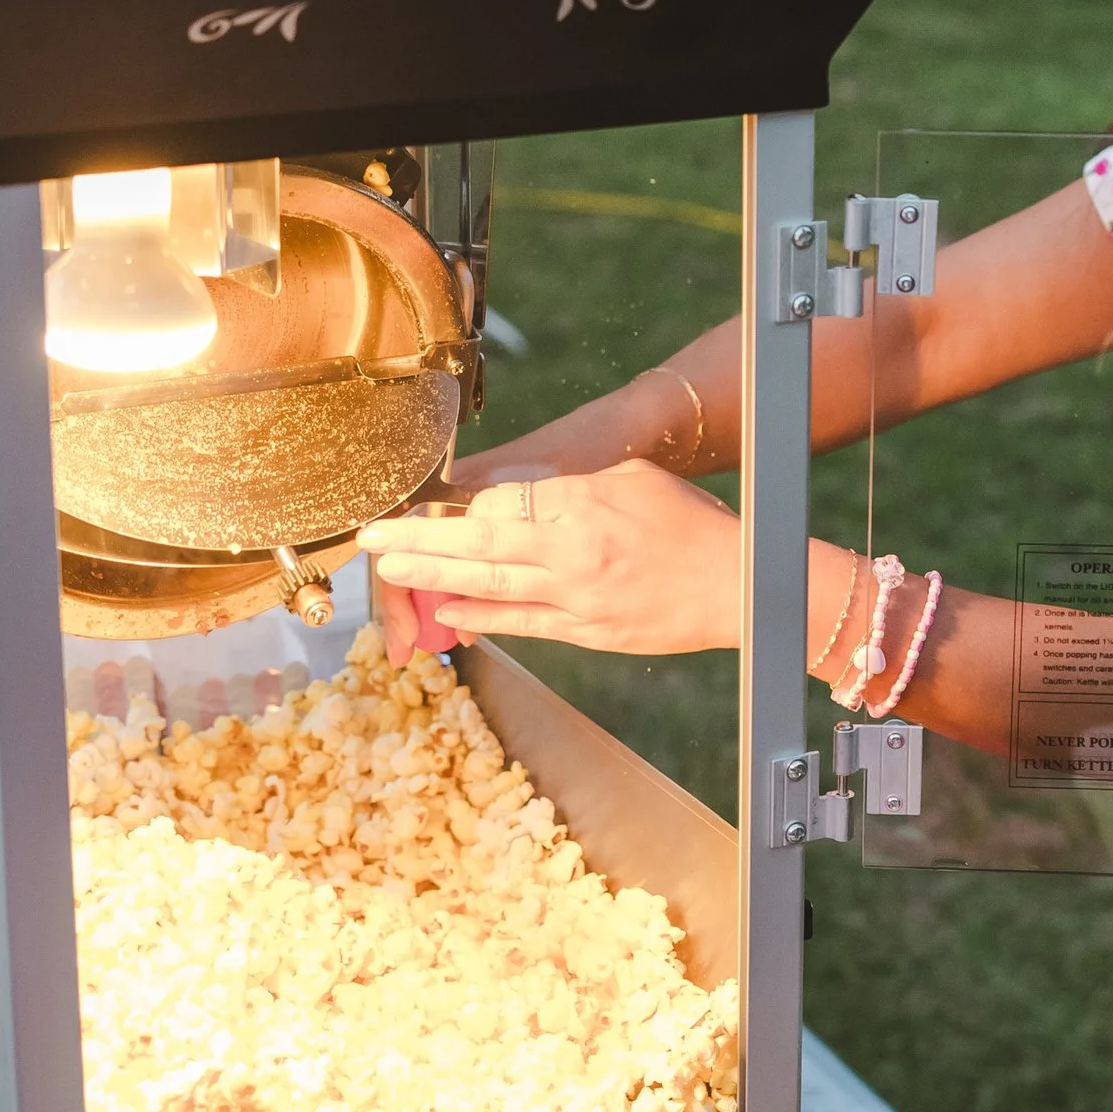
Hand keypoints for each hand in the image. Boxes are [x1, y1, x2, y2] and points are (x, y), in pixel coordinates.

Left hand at [360, 462, 743, 662]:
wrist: (740, 585)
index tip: (421, 503)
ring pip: (491, 587)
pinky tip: (445, 615)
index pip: (499, 503)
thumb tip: (512, 494)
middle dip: (419, 540)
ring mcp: (578, 598)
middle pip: (479, 544)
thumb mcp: (632, 478)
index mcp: (584, 505)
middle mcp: (573, 552)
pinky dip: (481, 619)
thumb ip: (570, 486)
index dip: (455, 506)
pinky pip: (522, 625)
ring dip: (433, 579)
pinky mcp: (588, 633)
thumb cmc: (690, 524)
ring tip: (390, 569)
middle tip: (372, 536)